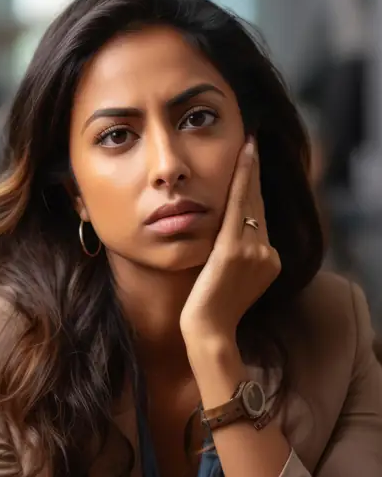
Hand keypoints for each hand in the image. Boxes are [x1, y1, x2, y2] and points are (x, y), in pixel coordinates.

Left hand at [180, 138, 280, 348]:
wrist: (207, 332)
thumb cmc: (207, 312)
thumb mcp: (228, 279)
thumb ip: (233, 255)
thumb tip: (223, 235)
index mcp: (269, 261)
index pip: (260, 217)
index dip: (255, 189)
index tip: (251, 165)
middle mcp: (267, 253)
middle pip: (258, 205)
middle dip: (253, 173)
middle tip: (250, 144)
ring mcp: (254, 252)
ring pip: (249, 202)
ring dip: (247, 171)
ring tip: (247, 144)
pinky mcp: (234, 251)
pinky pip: (237, 207)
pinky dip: (240, 180)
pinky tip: (242, 158)